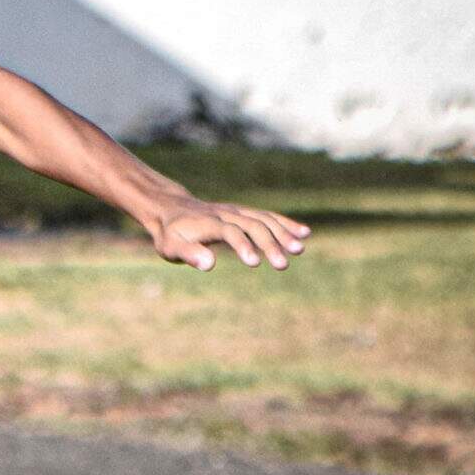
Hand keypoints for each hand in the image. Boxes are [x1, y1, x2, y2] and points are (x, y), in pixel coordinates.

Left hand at [149, 196, 311, 271]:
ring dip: (283, 233)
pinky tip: (304, 233)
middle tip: (283, 264)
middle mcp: (225, 214)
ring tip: (300, 249)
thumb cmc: (170, 233)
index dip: (241, 245)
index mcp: (208, 223)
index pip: (229, 232)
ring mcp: (236, 212)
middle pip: (251, 225)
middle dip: (269, 244)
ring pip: (264, 220)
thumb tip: (209, 264)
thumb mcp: (170, 246)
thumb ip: (188, 254)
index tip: (254, 263)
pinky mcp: (243, 214)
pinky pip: (268, 217)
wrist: (171, 209)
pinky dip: (286, 224)